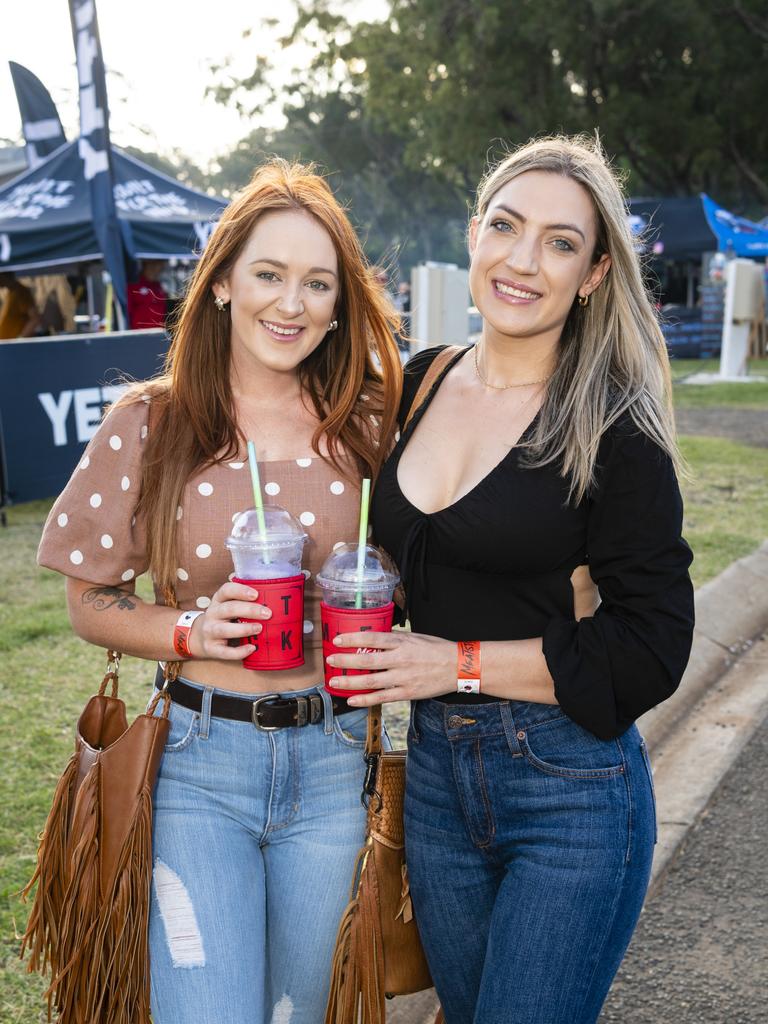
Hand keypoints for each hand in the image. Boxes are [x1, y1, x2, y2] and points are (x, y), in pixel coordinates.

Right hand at [187, 581, 270, 660]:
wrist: (199, 636)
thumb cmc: (224, 618)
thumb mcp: (229, 604)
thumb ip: (244, 598)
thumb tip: (267, 588)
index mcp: (218, 600)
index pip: (226, 590)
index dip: (240, 591)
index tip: (256, 594)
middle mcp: (212, 614)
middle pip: (228, 609)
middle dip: (249, 610)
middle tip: (267, 613)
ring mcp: (210, 631)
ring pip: (224, 629)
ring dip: (243, 629)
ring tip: (259, 628)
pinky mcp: (211, 648)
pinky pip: (224, 652)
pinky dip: (238, 651)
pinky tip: (252, 648)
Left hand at [325, 629, 455, 705]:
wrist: (458, 667)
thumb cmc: (437, 649)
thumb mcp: (416, 637)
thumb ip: (395, 639)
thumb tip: (374, 639)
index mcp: (403, 642)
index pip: (373, 638)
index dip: (353, 639)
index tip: (337, 640)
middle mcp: (401, 659)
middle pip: (367, 660)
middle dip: (345, 661)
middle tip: (330, 660)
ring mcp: (403, 678)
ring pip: (371, 681)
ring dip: (349, 682)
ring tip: (334, 682)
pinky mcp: (407, 692)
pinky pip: (382, 697)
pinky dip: (365, 699)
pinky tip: (352, 700)